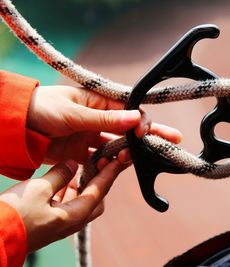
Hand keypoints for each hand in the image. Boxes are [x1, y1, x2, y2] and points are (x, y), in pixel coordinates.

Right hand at [0, 159, 126, 252]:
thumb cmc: (15, 216)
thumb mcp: (39, 189)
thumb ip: (60, 175)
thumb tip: (73, 164)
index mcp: (75, 215)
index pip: (100, 190)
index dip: (109, 173)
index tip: (119, 160)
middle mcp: (72, 222)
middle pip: (95, 199)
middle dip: (99, 180)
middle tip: (98, 163)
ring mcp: (60, 224)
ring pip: (80, 202)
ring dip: (82, 185)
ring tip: (81, 167)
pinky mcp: (49, 223)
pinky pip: (66, 205)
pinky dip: (68, 191)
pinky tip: (62, 179)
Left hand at [27, 85, 181, 163]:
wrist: (13, 127)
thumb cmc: (41, 109)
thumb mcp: (73, 112)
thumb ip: (104, 119)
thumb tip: (136, 118)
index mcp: (98, 101)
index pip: (129, 110)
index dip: (142, 121)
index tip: (146, 133)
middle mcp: (98, 118)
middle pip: (129, 128)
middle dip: (149, 136)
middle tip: (172, 141)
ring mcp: (90, 135)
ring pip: (117, 145)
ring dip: (126, 152)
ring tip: (130, 159)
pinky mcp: (81, 152)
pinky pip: (101, 159)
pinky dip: (108, 164)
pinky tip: (112, 167)